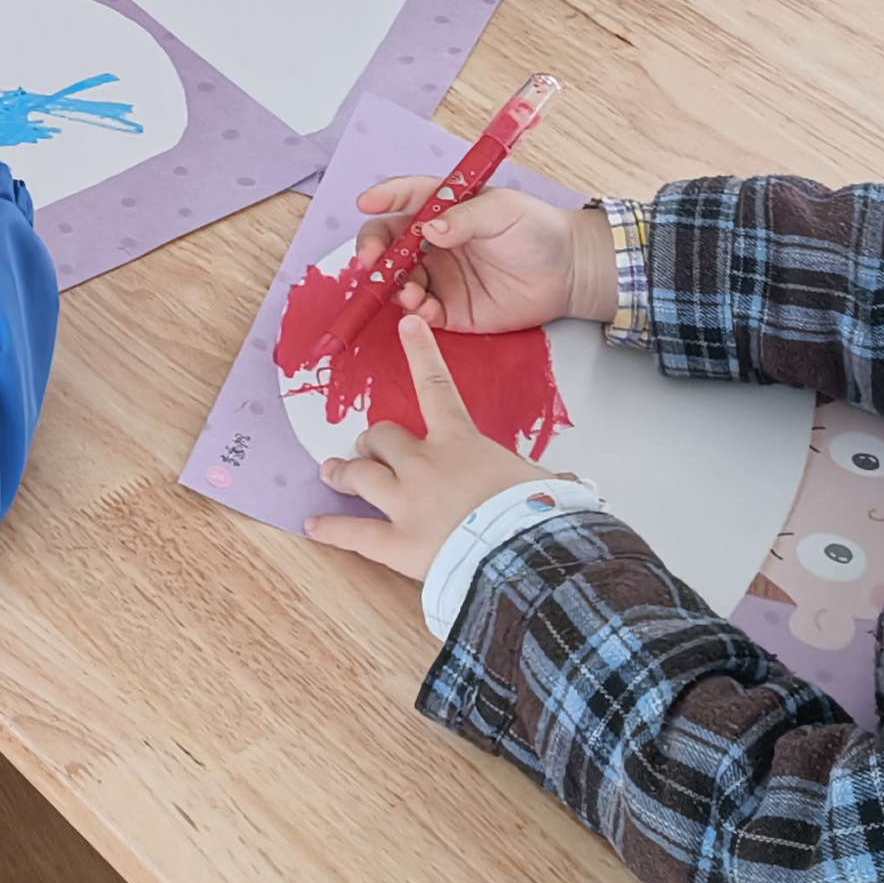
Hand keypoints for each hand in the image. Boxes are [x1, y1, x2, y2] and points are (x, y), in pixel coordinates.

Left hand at [306, 315, 561, 580]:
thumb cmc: (539, 515)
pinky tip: (312, 526)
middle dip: (374, 442)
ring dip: (344, 471)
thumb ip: (548, 480)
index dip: (420, 353)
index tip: (408, 324)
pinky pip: (353, 532)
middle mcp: (424, 464)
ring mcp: (404, 502)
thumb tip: (571, 487)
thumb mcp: (547, 484)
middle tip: (370, 447)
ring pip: (359, 475)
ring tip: (332, 471)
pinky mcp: (395, 543)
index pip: (436, 387)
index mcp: (460, 442)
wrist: (524, 558)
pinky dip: (331, 529)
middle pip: (383, 438)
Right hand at [349, 176, 606, 331]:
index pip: (404, 198)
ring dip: (393, 286)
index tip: (366, 203)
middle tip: (370, 261)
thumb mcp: (503, 211)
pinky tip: (424, 309)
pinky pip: (421, 312)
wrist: (569, 273)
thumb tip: (429, 229)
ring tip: (409, 292)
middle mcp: (433, 242)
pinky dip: (415, 312)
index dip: (383, 198)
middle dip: (373, 251)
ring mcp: (439, 276)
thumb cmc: (538, 230)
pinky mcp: (450, 309)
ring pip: (398, 281)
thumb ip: (465, 218)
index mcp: (443, 208)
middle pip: (388, 243)